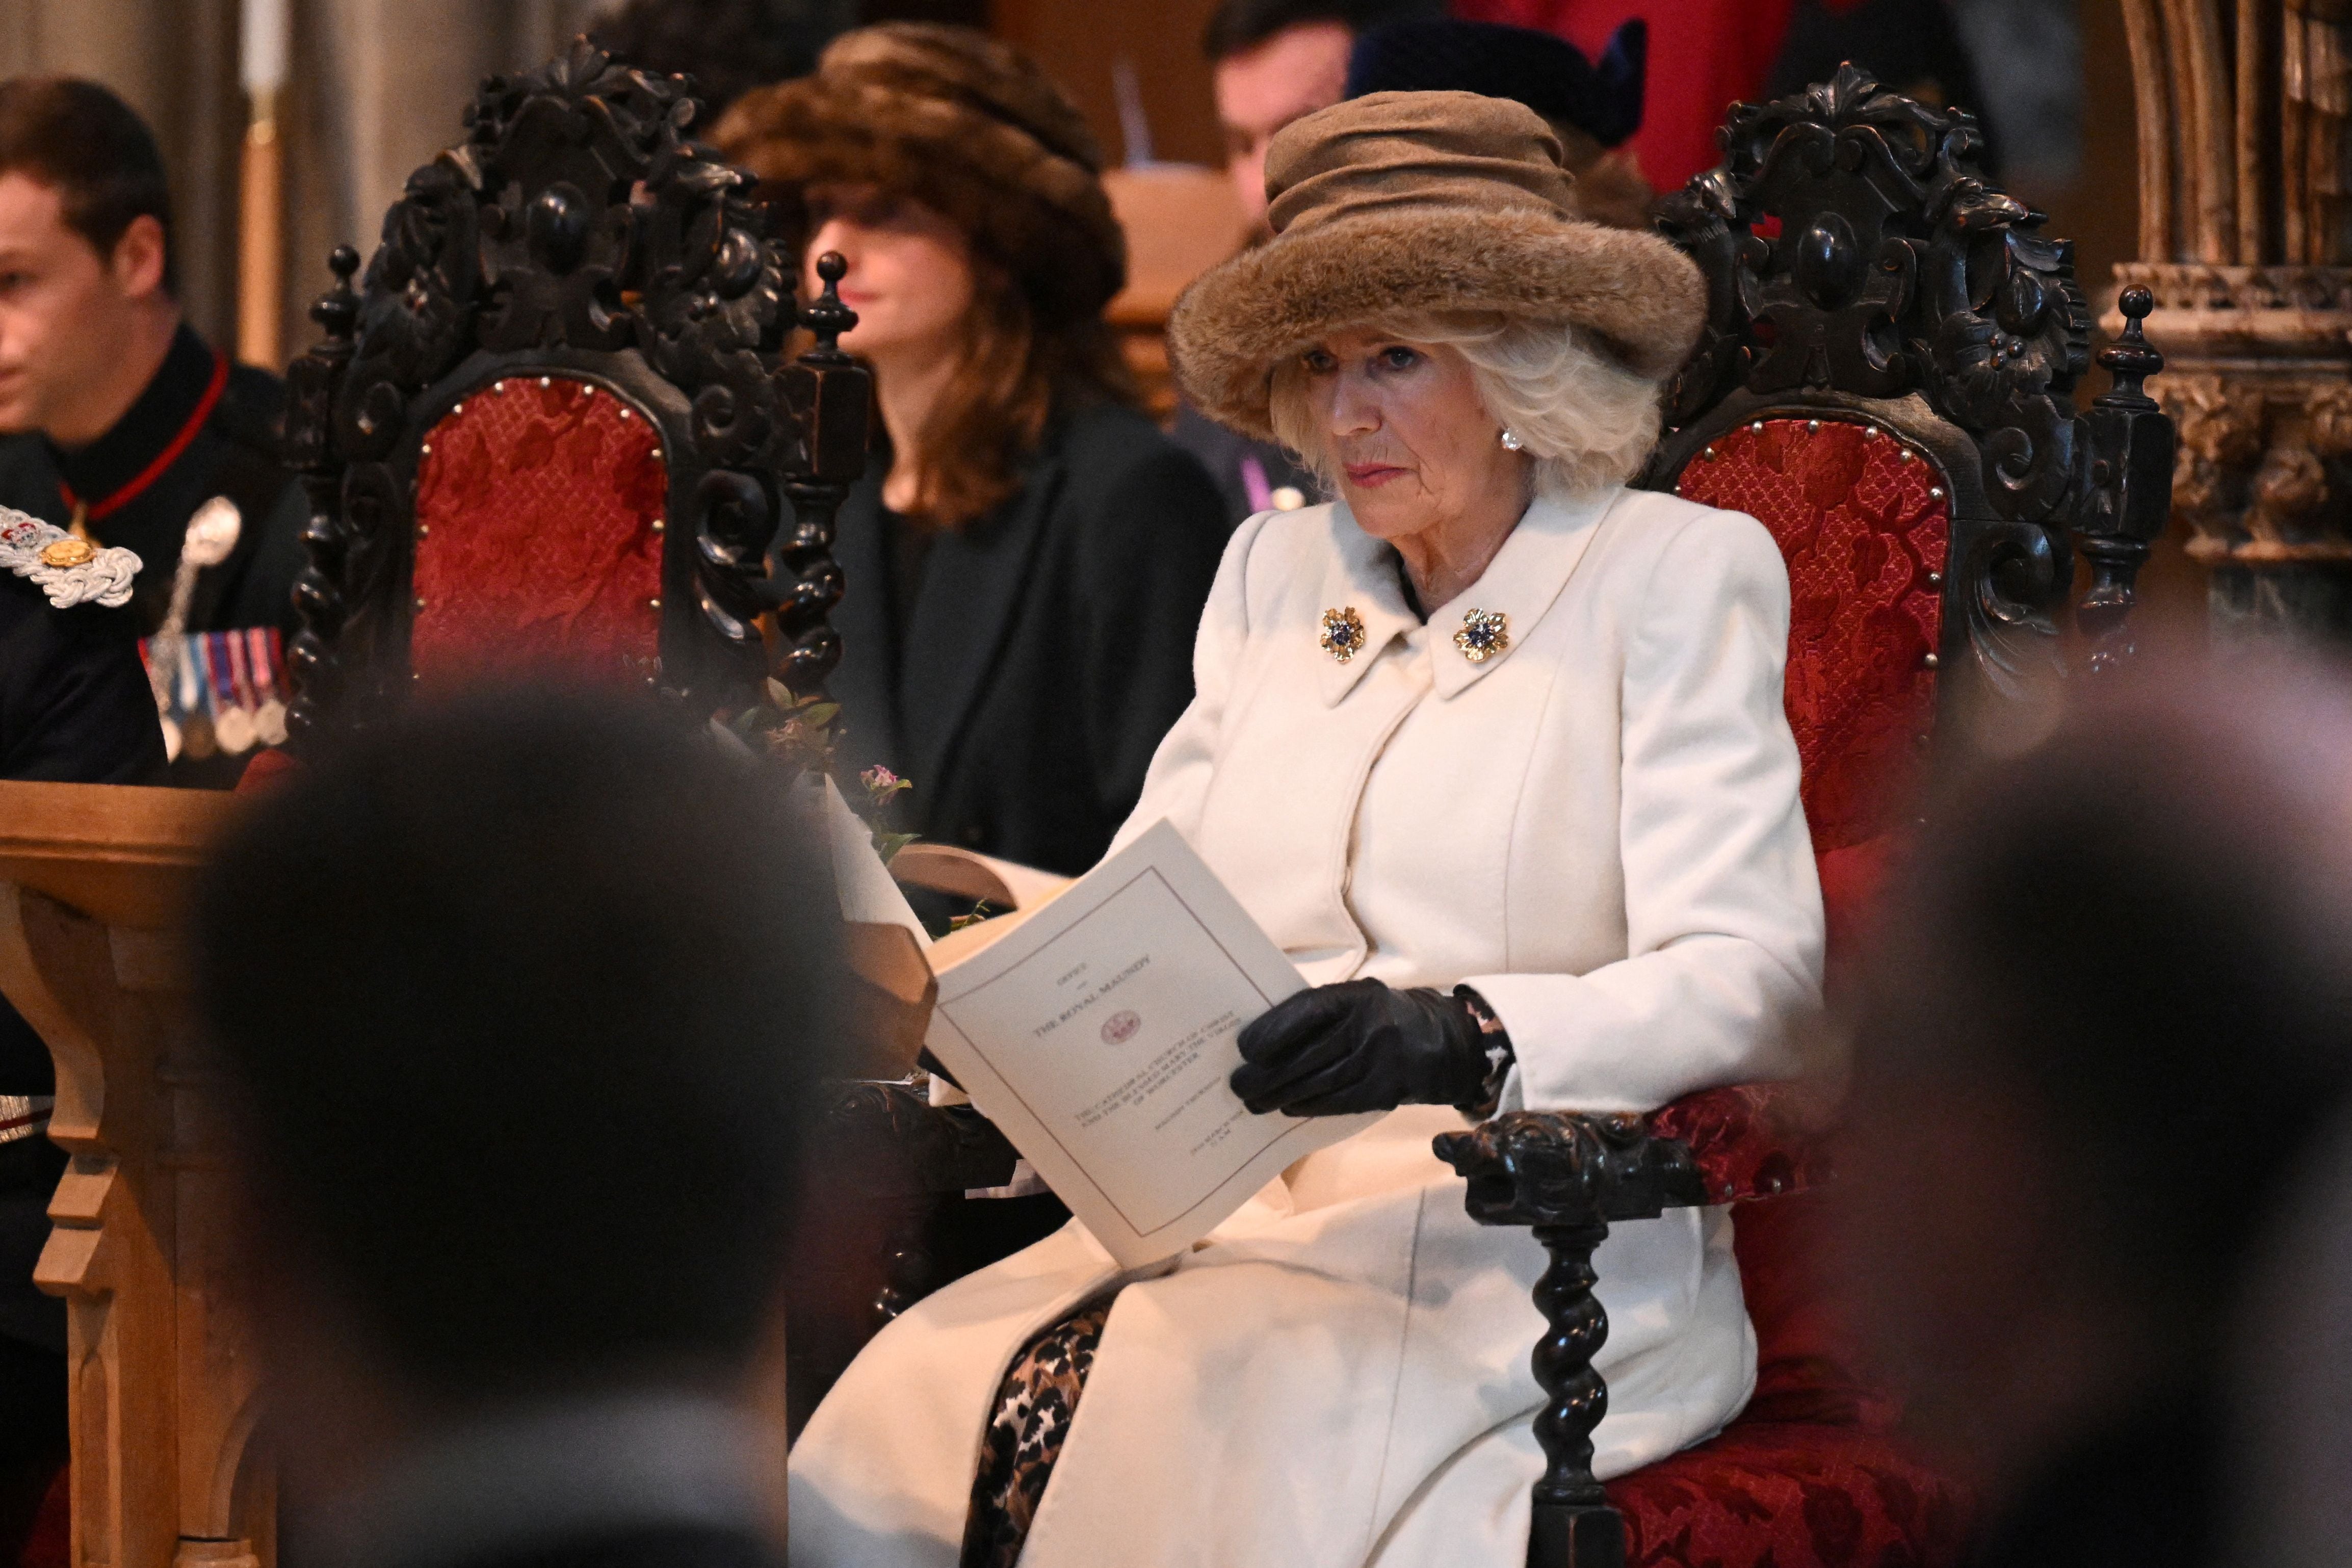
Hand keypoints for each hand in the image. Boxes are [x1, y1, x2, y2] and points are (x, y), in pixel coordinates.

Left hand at [1230, 979, 1489, 1116]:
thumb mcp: (1358, 1000)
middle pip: (1307, 1055)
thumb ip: (1321, 1012)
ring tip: (1254, 1102)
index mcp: (1357, 997)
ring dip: (1281, 1096)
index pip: (1307, 1011)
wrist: (1443, 1042)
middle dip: (1266, 1074)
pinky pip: (1338, 1102)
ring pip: (1319, 1084)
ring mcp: (1379, 1062)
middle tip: (1238, 1084)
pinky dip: (1309, 1106)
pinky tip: (1288, 1108)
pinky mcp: (1385, 1090)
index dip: (1272, 1031)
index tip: (1245, 1048)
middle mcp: (1369, 1027)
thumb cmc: (1383, 1017)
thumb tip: (1266, 1036)